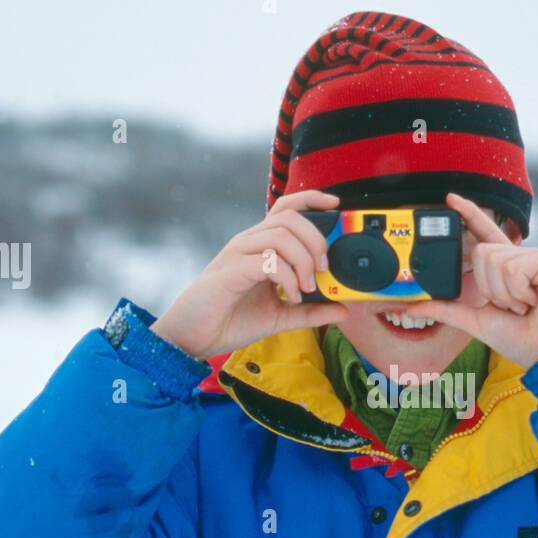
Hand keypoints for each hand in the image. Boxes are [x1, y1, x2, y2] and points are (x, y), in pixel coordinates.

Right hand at [149, 190, 348, 359]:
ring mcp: (238, 254)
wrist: (193, 337)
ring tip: (307, 288)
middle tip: (323, 269)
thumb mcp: (280, 316)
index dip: (312, 199)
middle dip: (316, 240)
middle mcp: (249, 243)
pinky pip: (268, 261)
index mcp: (260, 246)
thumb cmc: (231, 321)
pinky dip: (288, 278)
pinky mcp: (231, 272)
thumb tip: (344, 310)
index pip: (287, 208)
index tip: (336, 205)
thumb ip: (310, 312)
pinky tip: (291, 297)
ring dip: (303, 261)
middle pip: (290, 218)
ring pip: (280, 235)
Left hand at [400, 193, 537, 367]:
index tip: (450, 199)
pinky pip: (513, 267)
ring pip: (495, 260)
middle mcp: (519, 258)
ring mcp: (535, 257)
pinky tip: (534, 300)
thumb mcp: (475, 321)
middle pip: (482, 252)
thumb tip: (412, 307)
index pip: (483, 234)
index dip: (469, 213)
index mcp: (505, 269)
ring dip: (504, 293)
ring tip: (524, 305)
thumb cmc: (520, 338)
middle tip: (510, 306)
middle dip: (488, 288)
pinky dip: (518, 291)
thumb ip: (446, 310)